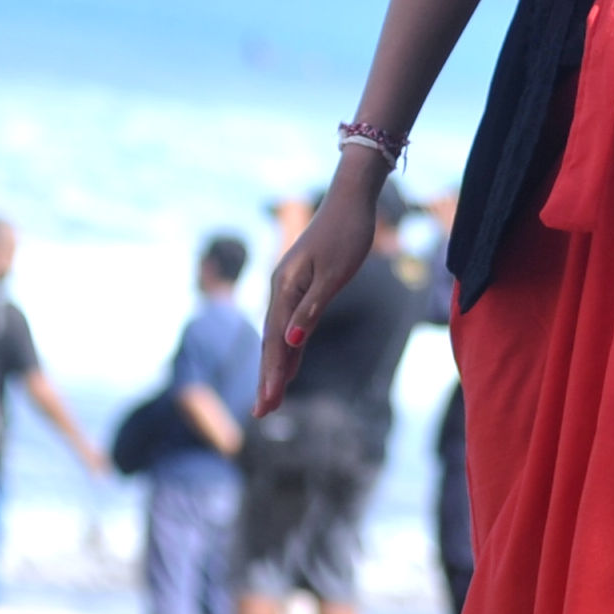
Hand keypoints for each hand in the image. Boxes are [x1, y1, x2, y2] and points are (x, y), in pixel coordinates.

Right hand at [257, 169, 385, 414]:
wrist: (352, 201)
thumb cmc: (348, 234)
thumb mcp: (335, 274)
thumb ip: (312, 308)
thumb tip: (292, 341)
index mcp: (285, 290)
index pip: (276, 341)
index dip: (272, 374)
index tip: (267, 403)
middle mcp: (280, 291)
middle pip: (272, 343)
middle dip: (268, 379)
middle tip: (261, 413)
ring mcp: (289, 288)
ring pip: (279, 336)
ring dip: (276, 367)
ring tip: (271, 398)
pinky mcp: (300, 286)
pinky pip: (290, 324)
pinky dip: (288, 348)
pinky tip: (289, 364)